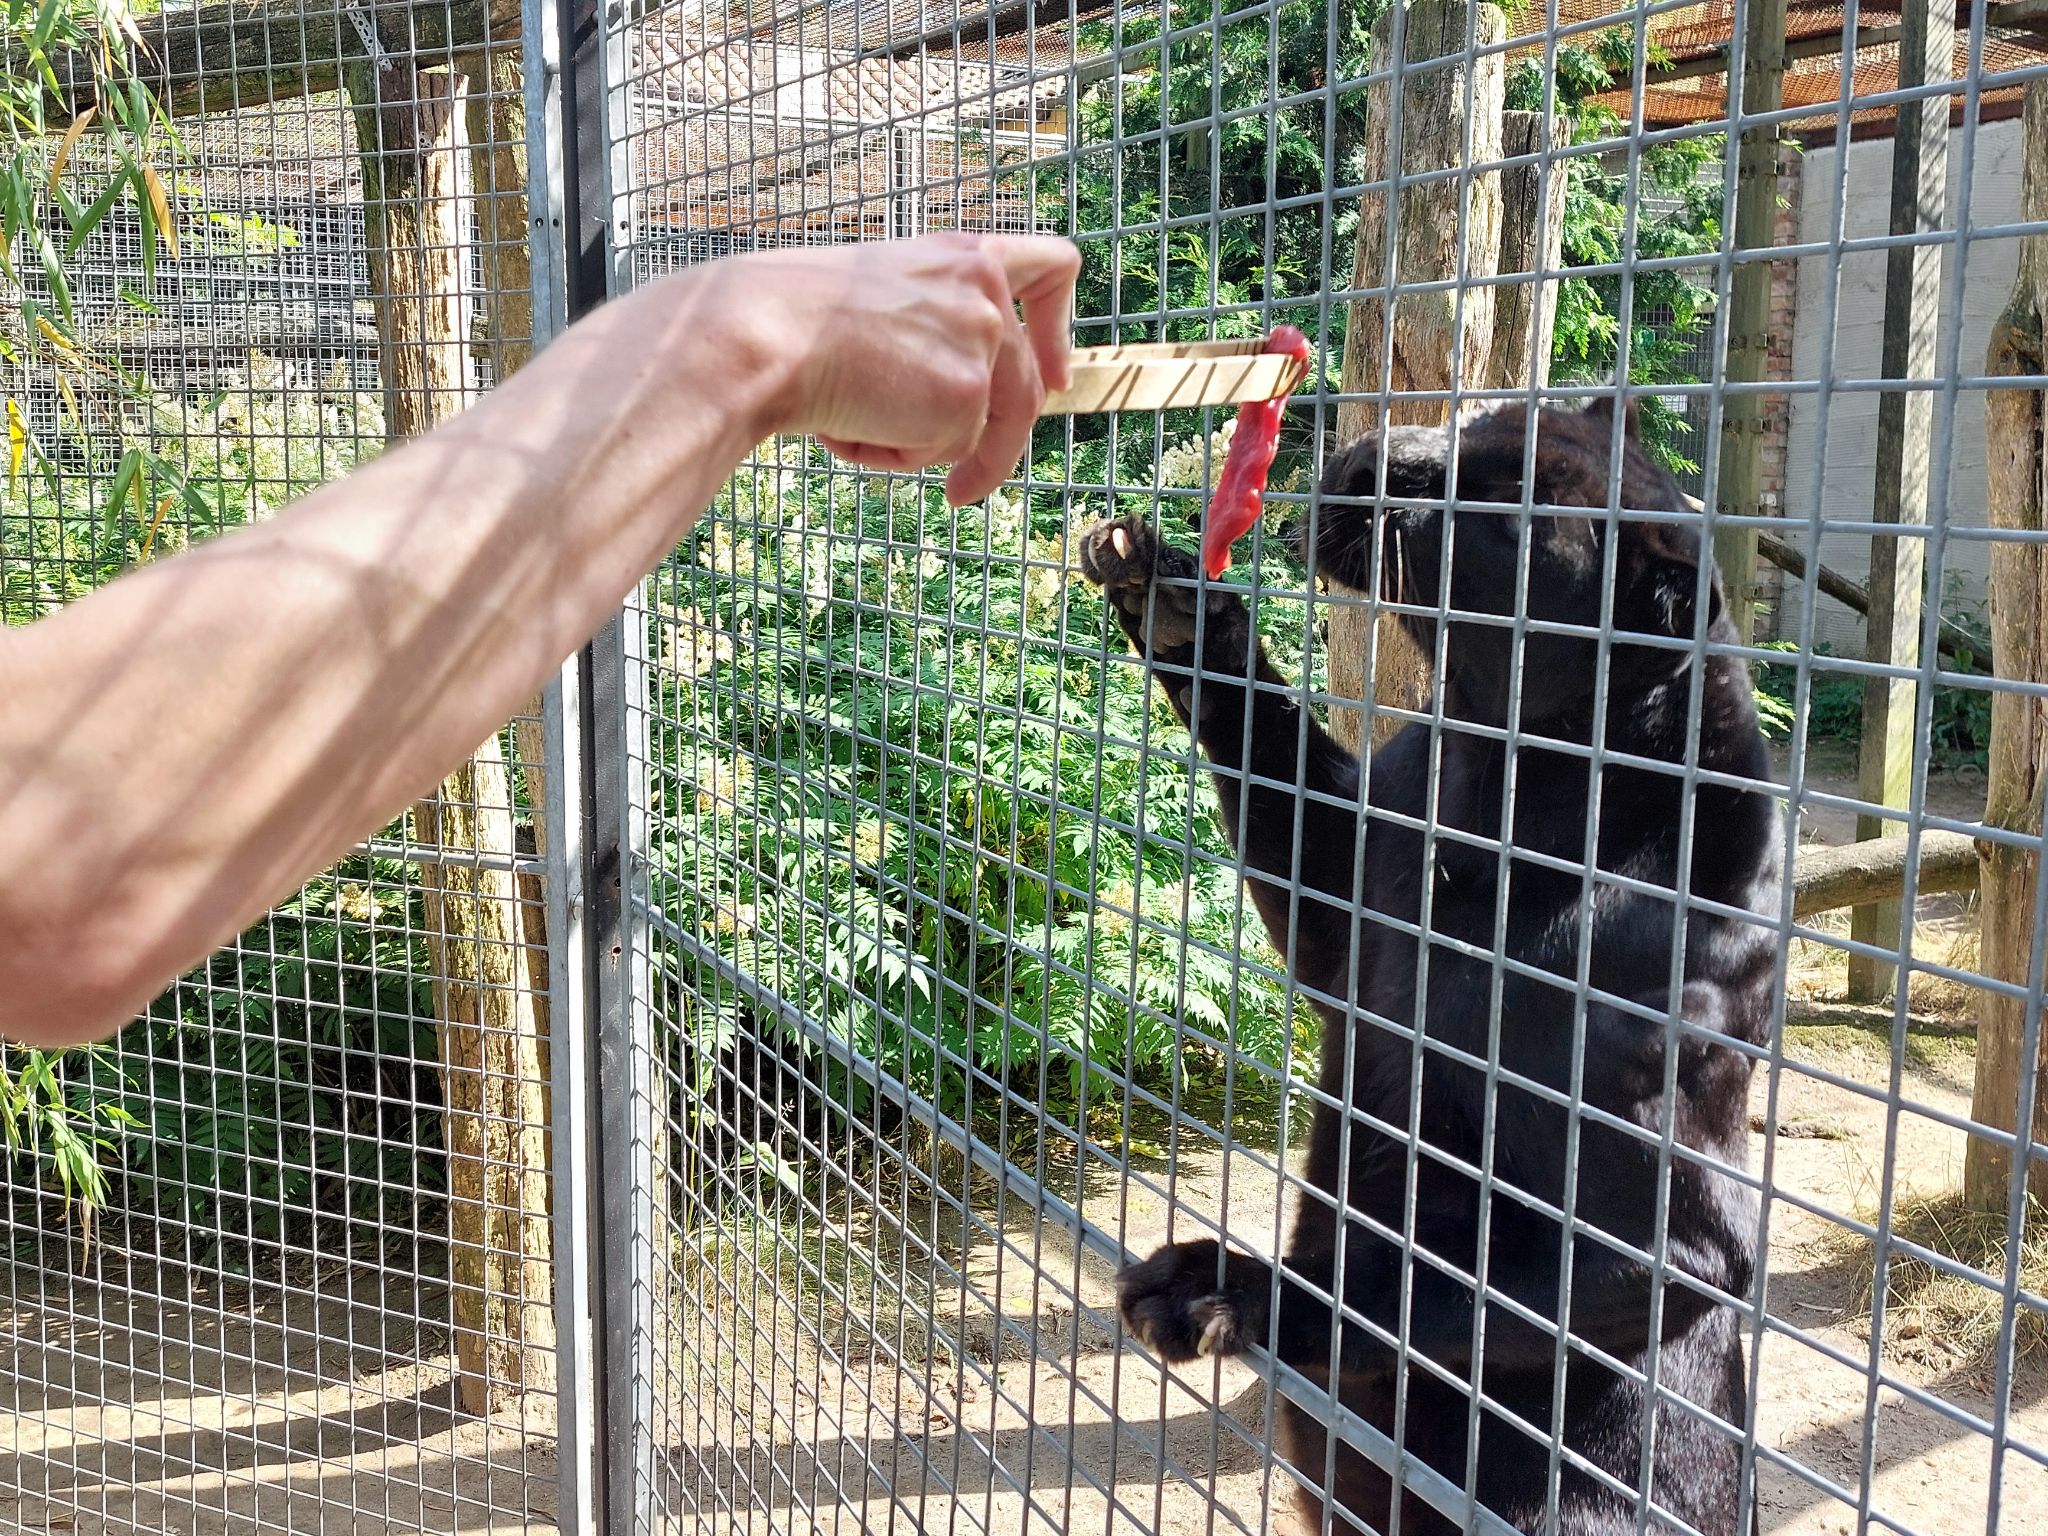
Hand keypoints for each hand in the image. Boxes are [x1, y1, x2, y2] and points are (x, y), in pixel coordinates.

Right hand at [736, 232, 1080, 504]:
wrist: (763, 334)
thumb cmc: (793, 320)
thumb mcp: (881, 305)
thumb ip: (934, 331)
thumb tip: (953, 402)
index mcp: (962, 256)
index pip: (1051, 268)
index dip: (1060, 329)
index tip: (1058, 376)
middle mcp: (985, 290)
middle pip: (1022, 386)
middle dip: (996, 446)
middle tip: (961, 490)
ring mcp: (982, 342)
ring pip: (974, 430)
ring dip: (916, 446)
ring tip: (850, 418)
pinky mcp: (967, 395)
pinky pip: (941, 453)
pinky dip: (891, 454)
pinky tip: (848, 422)